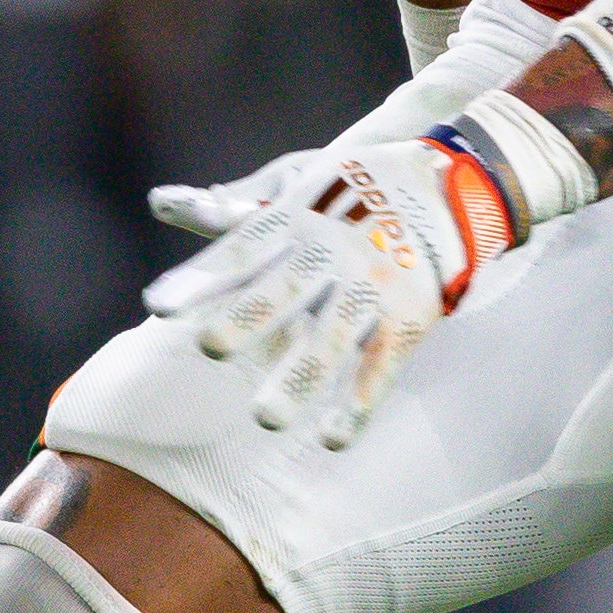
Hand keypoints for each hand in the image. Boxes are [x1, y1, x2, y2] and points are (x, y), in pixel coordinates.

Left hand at [140, 137, 507, 448]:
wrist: (454, 185)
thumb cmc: (358, 185)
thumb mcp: (301, 175)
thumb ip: (239, 201)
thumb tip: (163, 204)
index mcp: (299, 214)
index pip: (242, 248)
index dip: (201, 277)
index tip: (158, 305)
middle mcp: (334, 249)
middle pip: (286, 287)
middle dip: (248, 317)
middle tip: (210, 346)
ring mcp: (374, 284)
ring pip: (335, 337)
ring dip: (302, 378)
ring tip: (268, 418)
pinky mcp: (409, 315)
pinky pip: (382, 366)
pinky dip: (360, 404)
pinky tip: (334, 438)